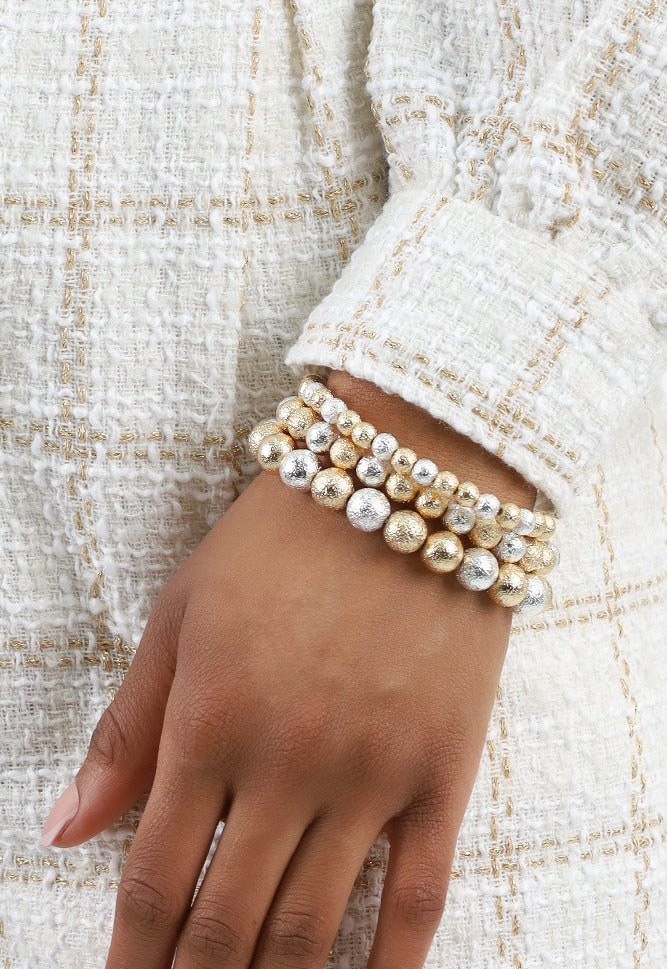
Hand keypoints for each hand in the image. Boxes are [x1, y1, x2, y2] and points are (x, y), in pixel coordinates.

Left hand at [40, 370, 536, 968]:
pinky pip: (418, 894)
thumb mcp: (182, 614)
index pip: (157, 880)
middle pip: (229, 922)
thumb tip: (63, 831)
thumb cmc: (280, 541)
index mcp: (210, 723)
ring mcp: (373, 772)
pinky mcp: (444, 769)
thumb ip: (126, 728)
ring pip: (313, 924)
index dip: (132, 958)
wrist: (407, 482)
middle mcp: (289, 762)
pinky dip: (389, 965)